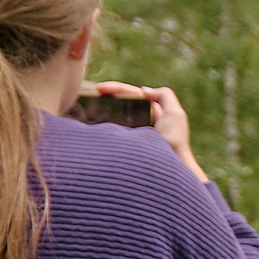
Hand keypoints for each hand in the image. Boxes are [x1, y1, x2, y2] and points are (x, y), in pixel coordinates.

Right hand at [93, 80, 208, 181]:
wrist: (167, 170)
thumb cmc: (173, 142)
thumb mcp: (175, 114)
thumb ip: (164, 96)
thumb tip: (143, 90)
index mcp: (150, 114)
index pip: (129, 95)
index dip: (115, 89)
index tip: (100, 88)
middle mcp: (138, 123)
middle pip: (117, 104)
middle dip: (102, 97)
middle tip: (87, 94)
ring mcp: (128, 136)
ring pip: (109, 117)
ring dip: (96, 110)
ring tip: (83, 104)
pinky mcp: (120, 147)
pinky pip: (105, 133)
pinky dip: (95, 126)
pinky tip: (84, 121)